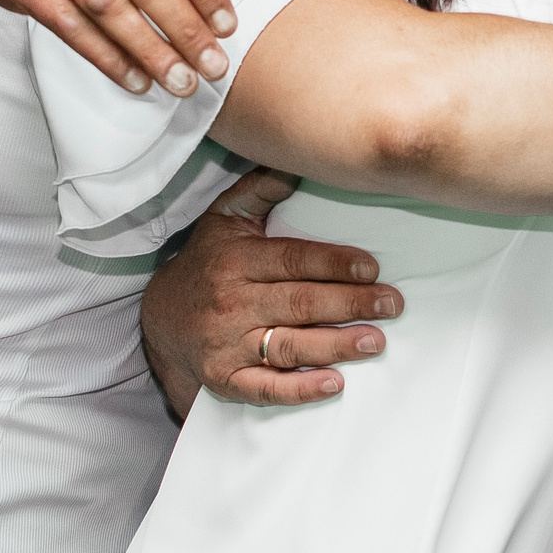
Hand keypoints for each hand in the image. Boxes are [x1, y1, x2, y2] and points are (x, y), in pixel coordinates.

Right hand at [138, 168, 400, 413]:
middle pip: (299, 304)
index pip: (292, 260)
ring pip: (289, 347)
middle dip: (350, 304)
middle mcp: (231, 302)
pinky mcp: (225, 379)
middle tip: (392, 304)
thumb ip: (260, 189)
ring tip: (375, 341)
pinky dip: (300, 391)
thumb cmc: (207, 261)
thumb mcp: (225, 218)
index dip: (333, 264)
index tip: (372, 268)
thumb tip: (298, 162)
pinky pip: (266, 389)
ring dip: (336, 346)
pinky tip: (334, 383)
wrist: (160, 316)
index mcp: (236, 260)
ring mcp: (227, 344)